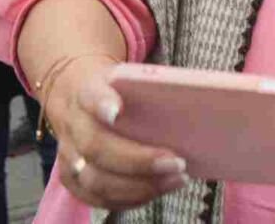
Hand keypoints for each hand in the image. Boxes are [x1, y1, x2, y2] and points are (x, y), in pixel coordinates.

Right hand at [47, 57, 188, 210]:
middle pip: (96, 147)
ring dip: (138, 185)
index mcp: (88, 90)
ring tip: (177, 178)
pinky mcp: (70, 176)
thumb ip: (155, 85)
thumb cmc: (118, 87)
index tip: (116, 111)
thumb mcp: (130, 75)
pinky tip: (158, 190)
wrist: (76, 94)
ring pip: (95, 178)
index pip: (91, 95)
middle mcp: (73, 123)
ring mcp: (67, 153)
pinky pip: (95, 196)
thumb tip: (207, 100)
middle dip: (138, 160)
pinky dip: (129, 198)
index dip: (101, 104)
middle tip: (177, 162)